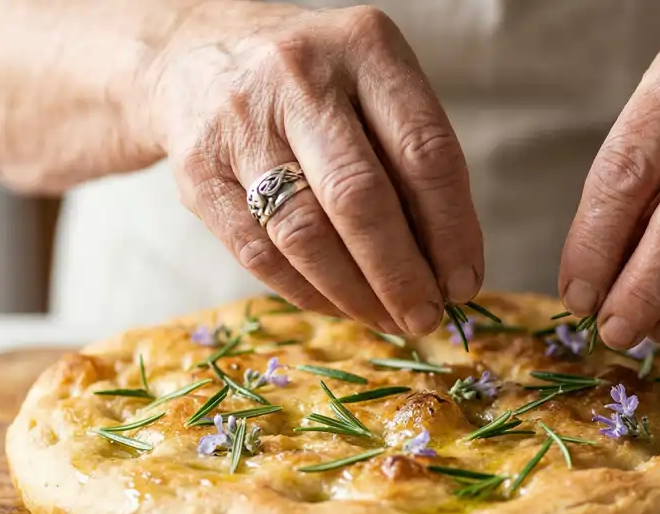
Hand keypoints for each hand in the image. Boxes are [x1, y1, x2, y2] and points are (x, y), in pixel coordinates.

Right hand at [150, 4, 481, 333]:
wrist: (194, 55)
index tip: (464, 282)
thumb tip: (449, 268)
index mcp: (364, 47)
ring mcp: (240, 124)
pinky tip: (340, 306)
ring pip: (305, 235)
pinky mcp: (197, 173)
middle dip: (402, 275)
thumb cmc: (314, 86)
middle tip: (427, 317)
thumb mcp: (373, 86)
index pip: (424, 151)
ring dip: (356, 295)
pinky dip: (308, 293)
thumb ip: (412, 159)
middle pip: (360, 198)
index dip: (452, 230)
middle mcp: (298, 78)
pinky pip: (259, 254)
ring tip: (389, 320)